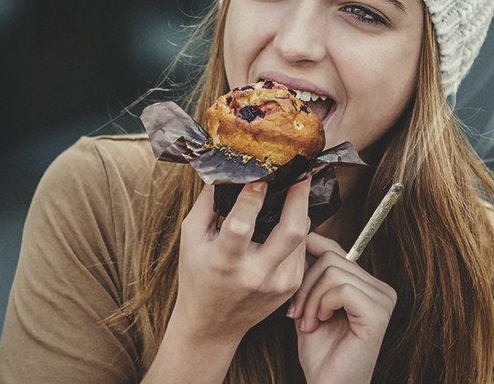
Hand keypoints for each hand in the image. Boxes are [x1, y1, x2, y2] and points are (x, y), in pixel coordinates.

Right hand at [168, 177, 311, 345]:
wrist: (212, 326)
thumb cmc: (198, 277)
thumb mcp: (191, 238)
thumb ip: (207, 202)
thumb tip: (225, 169)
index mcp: (225, 262)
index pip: (242, 226)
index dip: (253, 196)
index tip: (262, 173)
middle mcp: (256, 275)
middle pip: (291, 230)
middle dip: (299, 195)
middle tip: (300, 170)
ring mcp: (279, 283)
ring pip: (302, 235)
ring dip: (299, 208)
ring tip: (295, 187)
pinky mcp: (291, 286)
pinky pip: (301, 247)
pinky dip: (297, 228)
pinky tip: (290, 215)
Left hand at [289, 233, 396, 382]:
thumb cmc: (321, 355)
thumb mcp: (309, 306)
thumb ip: (308, 277)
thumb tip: (300, 244)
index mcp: (367, 285)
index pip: (335, 249)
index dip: (308, 259)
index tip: (293, 289)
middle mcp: (380, 289)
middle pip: (331, 258)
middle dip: (305, 285)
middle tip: (296, 314)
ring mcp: (382, 299)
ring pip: (333, 271)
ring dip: (310, 299)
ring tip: (308, 323)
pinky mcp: (378, 312)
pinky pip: (342, 288)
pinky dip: (322, 305)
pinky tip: (321, 323)